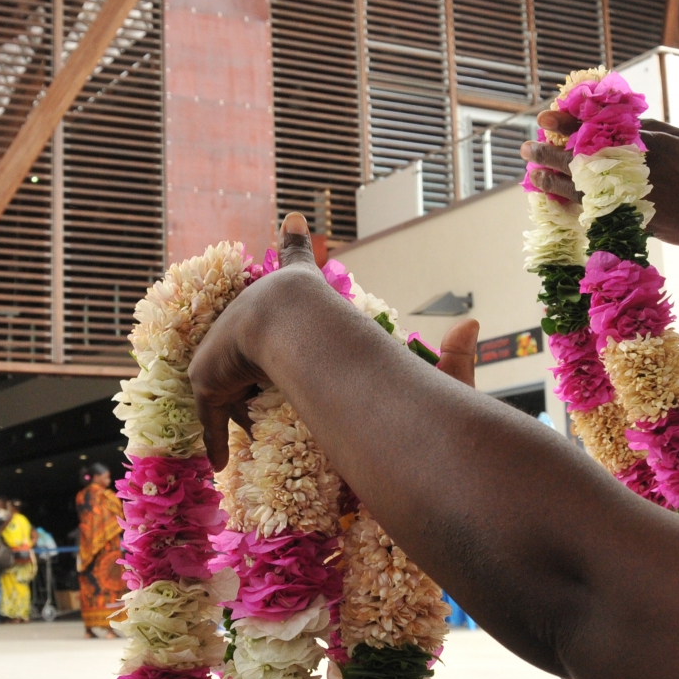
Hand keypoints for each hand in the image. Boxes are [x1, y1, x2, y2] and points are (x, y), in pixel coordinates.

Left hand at [190, 216, 480, 466]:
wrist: (296, 331)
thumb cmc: (353, 347)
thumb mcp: (391, 351)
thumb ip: (435, 353)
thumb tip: (473, 324)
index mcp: (301, 289)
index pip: (300, 256)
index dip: (297, 238)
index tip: (292, 216)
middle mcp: (260, 302)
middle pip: (257, 335)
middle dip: (251, 342)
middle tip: (253, 365)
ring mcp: (228, 333)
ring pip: (236, 379)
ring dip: (244, 403)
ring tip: (253, 434)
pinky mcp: (206, 369)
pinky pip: (210, 408)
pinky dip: (217, 433)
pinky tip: (224, 462)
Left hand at [521, 115, 678, 255]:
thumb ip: (657, 129)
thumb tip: (628, 121)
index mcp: (650, 143)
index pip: (600, 127)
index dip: (570, 121)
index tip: (547, 116)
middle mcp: (636, 169)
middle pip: (582, 157)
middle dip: (551, 151)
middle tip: (528, 146)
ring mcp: (631, 196)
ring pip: (581, 186)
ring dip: (553, 179)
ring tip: (533, 173)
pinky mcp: (631, 220)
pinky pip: (592, 212)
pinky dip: (571, 205)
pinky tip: (555, 199)